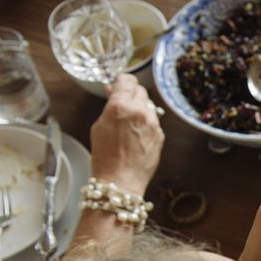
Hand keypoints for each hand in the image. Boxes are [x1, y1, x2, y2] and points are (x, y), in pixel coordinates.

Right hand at [89, 74, 163, 195]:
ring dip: (140, 108)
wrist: (121, 180)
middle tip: (123, 103)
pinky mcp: (160, 135)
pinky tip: (137, 135)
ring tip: (129, 123)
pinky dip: (147, 123)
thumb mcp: (99, 125)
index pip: (127, 80)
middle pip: (140, 90)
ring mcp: (153, 123)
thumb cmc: (105, 155)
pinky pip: (154, 121)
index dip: (122, 82)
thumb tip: (112, 91)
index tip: (120, 85)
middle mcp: (139, 111)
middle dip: (131, 94)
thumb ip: (109, 105)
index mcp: (120, 106)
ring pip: (149, 105)